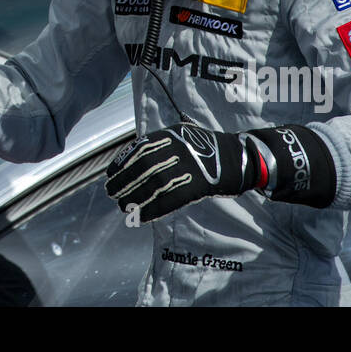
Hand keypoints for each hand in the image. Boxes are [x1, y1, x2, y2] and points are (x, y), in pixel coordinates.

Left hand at [104, 122, 264, 222]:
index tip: (110, 174)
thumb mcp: (183, 137)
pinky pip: (171, 198)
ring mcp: (188, 166)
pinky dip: (154, 208)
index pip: (139, 148)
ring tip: (122, 206)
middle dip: (124, 181)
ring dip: (135, 197)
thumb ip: (162, 145)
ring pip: (154, 184)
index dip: (122, 162)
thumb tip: (134, 158)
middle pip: (143, 167)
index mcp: (171, 135)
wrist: (240, 157)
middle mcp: (177, 148)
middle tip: (111, 192)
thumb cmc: (208, 150)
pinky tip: (142, 216)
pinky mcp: (198, 184)